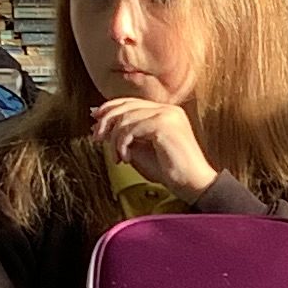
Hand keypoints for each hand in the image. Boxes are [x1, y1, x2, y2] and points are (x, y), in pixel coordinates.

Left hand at [90, 96, 216, 195]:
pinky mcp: (164, 125)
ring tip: (115, 156)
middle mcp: (168, 109)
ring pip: (126, 118)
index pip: (131, 102)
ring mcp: (167, 115)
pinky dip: (122, 144)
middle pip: (126, 106)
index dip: (110, 109)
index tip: (95, 121)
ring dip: (114, 139)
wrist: (193, 184)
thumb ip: (124, 136)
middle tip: (96, 138)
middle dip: (106, 122)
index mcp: (165, 112)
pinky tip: (125, 158)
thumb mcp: (140, 151)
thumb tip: (98, 124)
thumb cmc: (170, 172)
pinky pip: (131, 129)